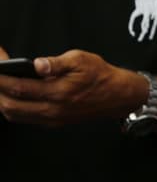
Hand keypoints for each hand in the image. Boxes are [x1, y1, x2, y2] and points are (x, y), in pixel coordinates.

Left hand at [0, 49, 145, 127]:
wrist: (118, 96)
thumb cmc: (101, 75)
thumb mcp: (82, 60)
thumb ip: (57, 62)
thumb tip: (37, 64)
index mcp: (58, 92)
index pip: (18, 87)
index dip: (1, 78)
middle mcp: (52, 109)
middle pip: (10, 106)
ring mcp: (52, 118)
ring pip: (14, 115)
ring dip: (1, 102)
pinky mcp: (53, 122)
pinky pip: (24, 119)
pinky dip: (11, 109)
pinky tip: (10, 97)